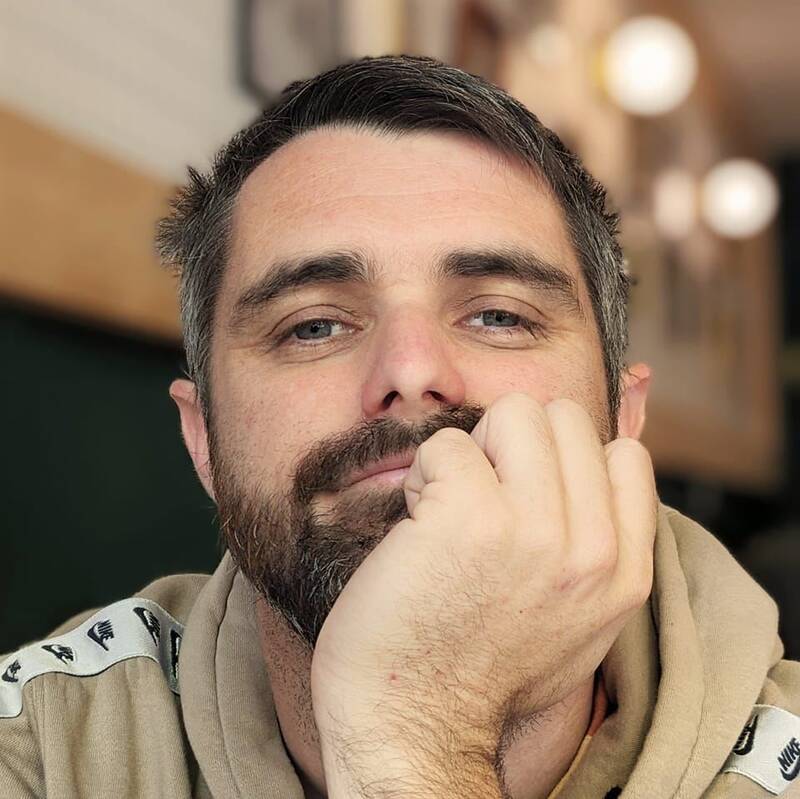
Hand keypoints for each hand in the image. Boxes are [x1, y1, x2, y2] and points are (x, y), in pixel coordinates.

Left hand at [310, 393, 657, 796]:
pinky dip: (424, 474)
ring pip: (513, 413)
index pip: (625, 454)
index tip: (527, 496)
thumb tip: (596, 471)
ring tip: (450, 506)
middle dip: (514, 446)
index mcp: (624, 573)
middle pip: (563, 419)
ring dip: (472, 452)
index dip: (566, 460)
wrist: (416, 724)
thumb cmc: (480, 666)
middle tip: (481, 500)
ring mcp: (534, 529)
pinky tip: (417, 522)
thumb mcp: (576, 619)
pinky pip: (447, 445)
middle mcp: (590, 549)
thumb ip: (597, 549)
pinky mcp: (469, 517)